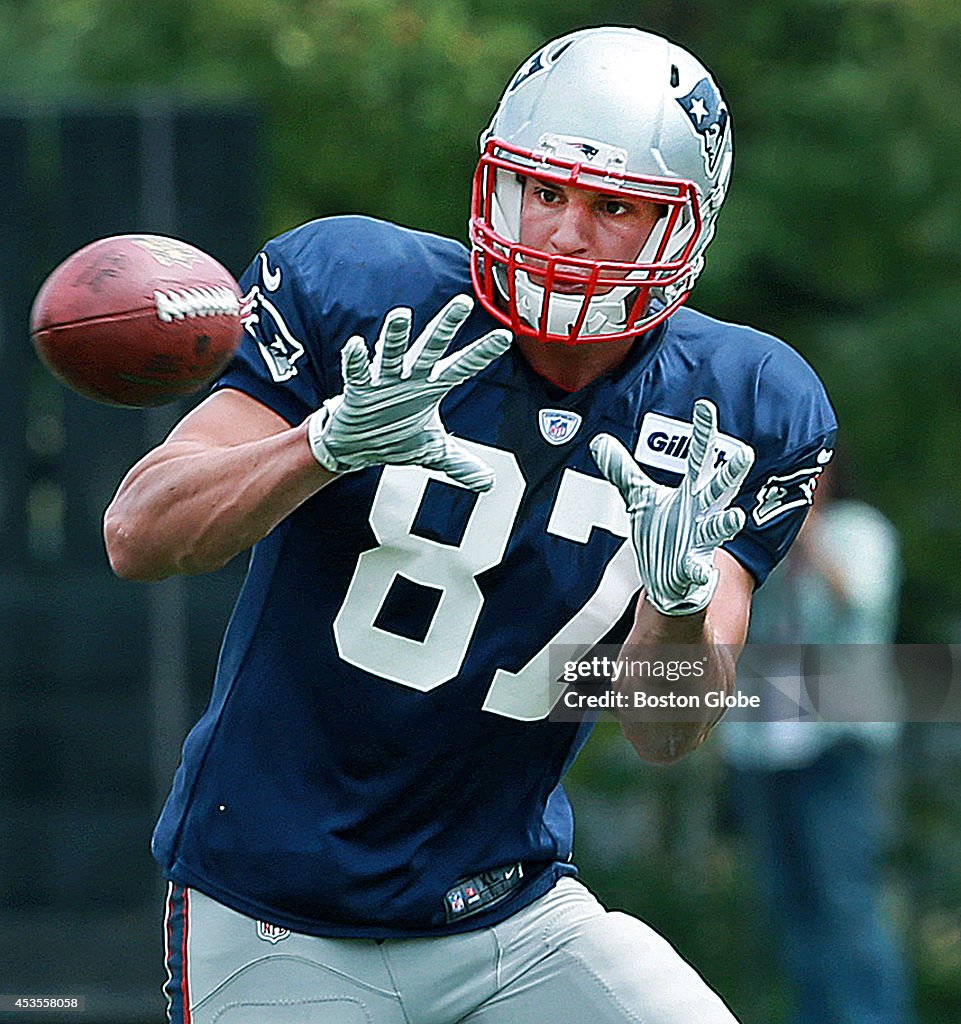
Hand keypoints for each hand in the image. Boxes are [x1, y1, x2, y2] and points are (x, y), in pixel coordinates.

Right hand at [307, 295, 511, 490]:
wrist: (358, 446)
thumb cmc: (395, 436)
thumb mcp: (433, 452)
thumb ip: (461, 463)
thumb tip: (489, 482)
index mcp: (430, 387)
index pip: (463, 367)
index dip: (483, 353)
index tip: (505, 336)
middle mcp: (410, 377)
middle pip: (432, 348)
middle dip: (447, 326)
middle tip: (464, 302)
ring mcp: (384, 381)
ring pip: (392, 354)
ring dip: (396, 336)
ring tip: (401, 314)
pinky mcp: (359, 391)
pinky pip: (357, 374)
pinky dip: (356, 360)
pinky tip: (357, 345)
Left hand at [590, 399, 754, 615]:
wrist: (669, 581)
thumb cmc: (663, 536)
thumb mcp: (639, 499)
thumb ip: (623, 471)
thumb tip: (598, 442)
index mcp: (690, 494)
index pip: (699, 458)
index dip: (702, 433)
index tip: (705, 407)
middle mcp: (701, 514)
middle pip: (718, 489)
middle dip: (731, 472)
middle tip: (745, 453)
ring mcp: (700, 543)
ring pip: (717, 530)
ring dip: (726, 524)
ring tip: (736, 518)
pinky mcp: (694, 570)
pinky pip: (700, 572)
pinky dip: (702, 573)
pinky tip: (704, 573)